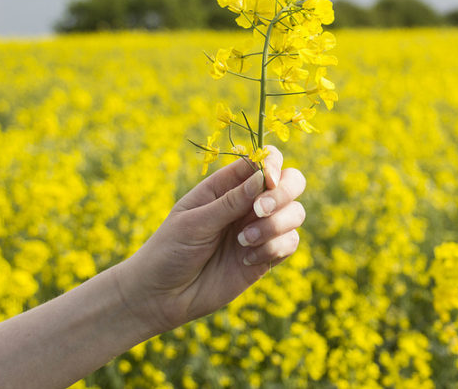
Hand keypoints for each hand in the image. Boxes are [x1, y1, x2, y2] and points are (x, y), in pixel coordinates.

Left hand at [114, 145, 304, 334]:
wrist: (162, 297)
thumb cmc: (170, 251)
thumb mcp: (195, 222)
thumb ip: (230, 202)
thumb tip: (262, 177)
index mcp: (226, 186)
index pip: (262, 160)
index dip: (272, 164)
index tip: (267, 181)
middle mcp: (248, 203)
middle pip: (290, 182)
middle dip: (283, 193)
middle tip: (260, 211)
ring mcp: (260, 229)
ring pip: (295, 213)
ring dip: (276, 224)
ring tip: (244, 241)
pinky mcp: (266, 256)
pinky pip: (290, 242)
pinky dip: (274, 248)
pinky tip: (246, 260)